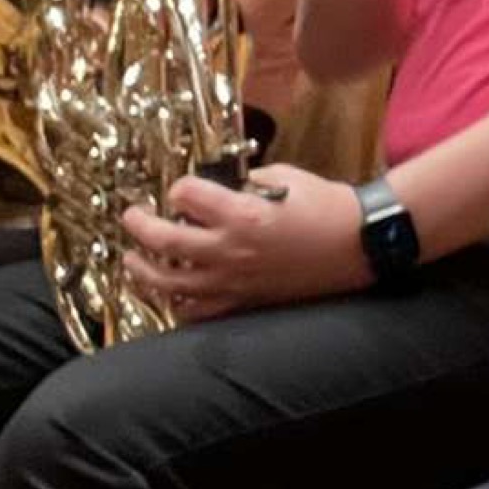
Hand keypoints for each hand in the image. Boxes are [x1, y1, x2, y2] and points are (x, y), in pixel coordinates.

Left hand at [119, 165, 362, 322]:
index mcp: (241, 214)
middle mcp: (230, 250)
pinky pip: (197, 312)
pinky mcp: (244, 302)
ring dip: (143, 272)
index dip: (178, 188)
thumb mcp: (283, 176)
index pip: (184, 195)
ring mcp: (235, 282)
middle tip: (131, 218)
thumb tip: (217, 186)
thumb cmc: (326, 206)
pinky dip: (176, 304)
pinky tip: (168, 294)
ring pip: (170, 284)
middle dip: (139, 227)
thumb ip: (243, 181)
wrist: (358, 245)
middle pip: (163, 241)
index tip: (180, 189)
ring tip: (131, 262)